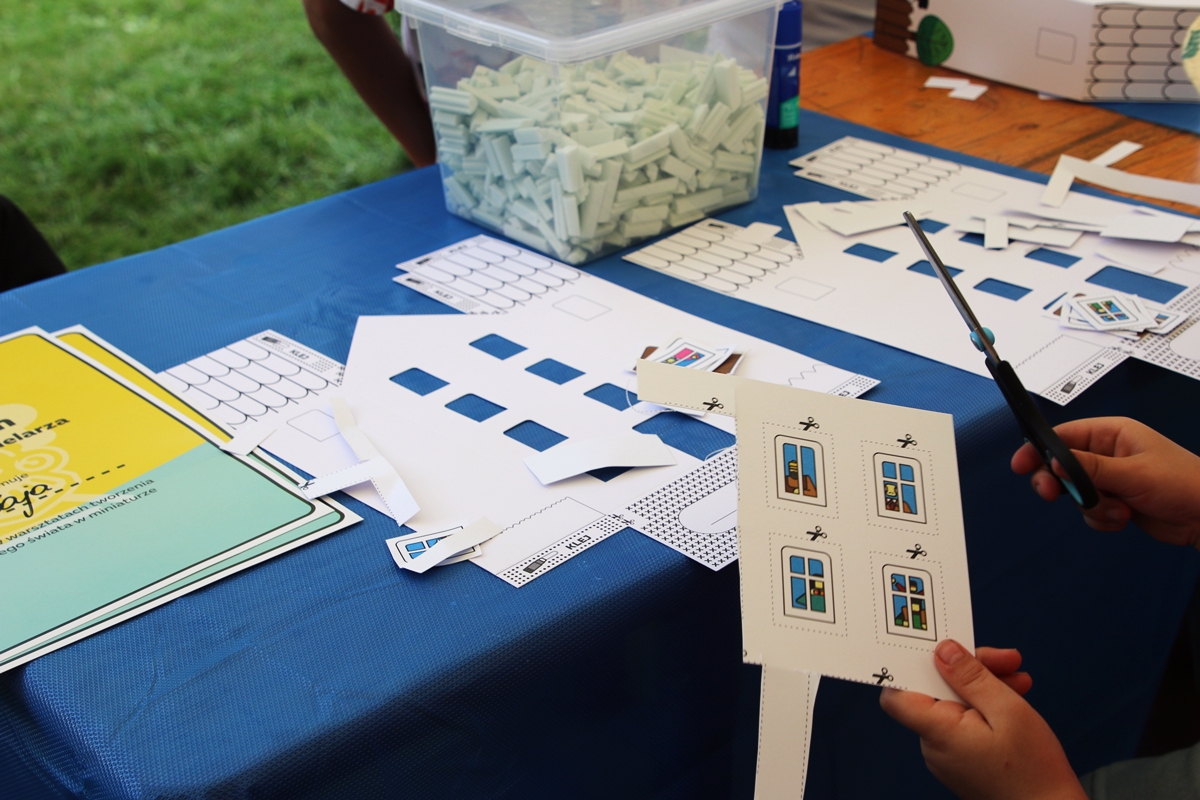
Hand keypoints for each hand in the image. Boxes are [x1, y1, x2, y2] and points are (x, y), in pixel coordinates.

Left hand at [880, 641, 1085, 799]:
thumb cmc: (1034, 771)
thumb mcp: (1008, 710)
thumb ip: (971, 678)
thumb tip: (942, 651)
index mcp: (938, 733)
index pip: (896, 696)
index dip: (909, 668)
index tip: (935, 648)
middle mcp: (935, 745)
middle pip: (936, 691)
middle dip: (969, 670)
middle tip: (1006, 659)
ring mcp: (948, 754)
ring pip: (955, 704)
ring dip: (984, 685)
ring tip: (1019, 679)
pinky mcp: (962, 759)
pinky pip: (965, 721)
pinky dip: (986, 706)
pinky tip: (1013, 695)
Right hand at [1011, 416, 1199, 546]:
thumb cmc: (1186, 484)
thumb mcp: (1133, 474)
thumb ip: (1090, 468)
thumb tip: (1055, 460)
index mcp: (1113, 433)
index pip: (1064, 435)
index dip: (1040, 449)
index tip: (1022, 464)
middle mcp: (1108, 454)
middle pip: (1063, 465)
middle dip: (1061, 483)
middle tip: (1055, 494)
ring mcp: (1110, 478)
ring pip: (1075, 492)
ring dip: (1091, 506)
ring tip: (1117, 510)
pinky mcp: (1114, 500)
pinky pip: (1089, 510)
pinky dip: (1101, 518)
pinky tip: (1123, 518)